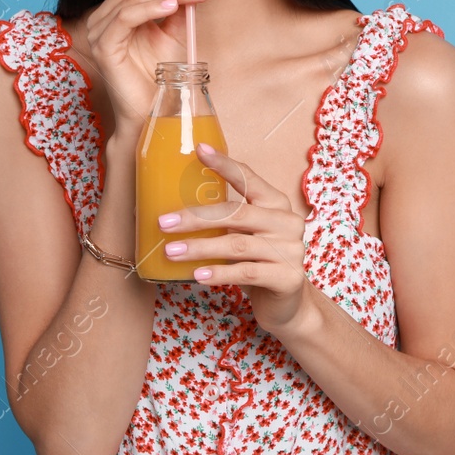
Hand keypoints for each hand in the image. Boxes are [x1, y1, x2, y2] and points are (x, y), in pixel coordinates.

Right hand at [83, 0, 209, 132]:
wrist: (153, 113)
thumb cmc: (162, 76)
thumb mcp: (175, 32)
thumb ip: (180, 5)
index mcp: (119, 8)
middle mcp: (105, 15)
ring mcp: (100, 30)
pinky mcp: (103, 47)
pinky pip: (126, 19)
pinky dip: (150, 8)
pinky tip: (172, 5)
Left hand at [160, 143, 309, 332]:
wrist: (287, 304)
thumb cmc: (256, 262)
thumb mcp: (244, 236)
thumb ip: (225, 221)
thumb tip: (170, 212)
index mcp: (276, 203)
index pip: (249, 178)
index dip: (225, 164)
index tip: (199, 150)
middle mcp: (287, 222)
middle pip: (238, 213)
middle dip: (197, 217)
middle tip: (164, 222)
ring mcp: (291, 250)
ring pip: (238, 244)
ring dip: (200, 248)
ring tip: (172, 252)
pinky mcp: (288, 278)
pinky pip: (247, 272)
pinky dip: (219, 273)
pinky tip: (197, 275)